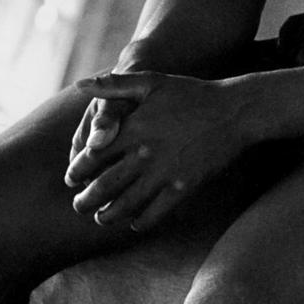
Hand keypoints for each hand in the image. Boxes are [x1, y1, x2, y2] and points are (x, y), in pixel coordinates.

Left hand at [66, 71, 244, 231]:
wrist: (232, 111)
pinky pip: (155, 213)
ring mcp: (164, 173)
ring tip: (100, 218)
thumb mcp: (150, 81)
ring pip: (126, 205)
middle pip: (104, 186)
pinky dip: (140, 222)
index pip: (93, 156)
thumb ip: (113, 85)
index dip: (77, 171)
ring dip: (108, 215)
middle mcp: (145, 153)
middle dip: (86, 200)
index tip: (71, 178)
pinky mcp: (183, 187)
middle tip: (79, 205)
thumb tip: (79, 84)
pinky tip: (134, 222)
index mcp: (133, 127)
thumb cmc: (188, 93)